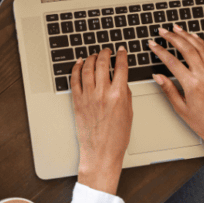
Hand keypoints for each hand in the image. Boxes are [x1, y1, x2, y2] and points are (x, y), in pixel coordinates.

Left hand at [70, 47, 132, 194]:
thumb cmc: (117, 137)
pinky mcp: (77, 101)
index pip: (121, 67)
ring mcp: (88, 96)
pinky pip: (74, 80)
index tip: (122, 50)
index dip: (122, 56)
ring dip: (91, 58)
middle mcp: (102, 93)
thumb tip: (120, 79)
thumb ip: (125, 93)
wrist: (101, 152)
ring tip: (94, 55)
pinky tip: (79, 63)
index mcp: (118, 95)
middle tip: (107, 51)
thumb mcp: (129, 112)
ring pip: (87, 68)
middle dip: (105, 53)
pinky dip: (76, 68)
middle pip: (102, 64)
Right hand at [147, 25, 203, 165]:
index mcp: (192, 85)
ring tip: (177, 29)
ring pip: (199, 48)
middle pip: (187, 49)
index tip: (153, 45)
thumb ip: (168, 89)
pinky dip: (201, 43)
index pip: (172, 62)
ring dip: (187, 36)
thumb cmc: (203, 122)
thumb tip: (158, 76)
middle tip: (163, 31)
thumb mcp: (180, 108)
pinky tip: (194, 38)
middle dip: (173, 38)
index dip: (160, 51)